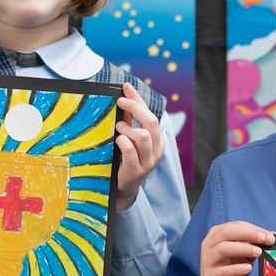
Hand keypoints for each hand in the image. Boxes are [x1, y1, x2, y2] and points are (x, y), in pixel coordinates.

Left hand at [114, 82, 164, 211]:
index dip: (138, 99)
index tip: (126, 86)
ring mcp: (149, 161)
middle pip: (150, 121)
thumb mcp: (129, 140)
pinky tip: (117, 141)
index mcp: (157, 139)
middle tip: (119, 102)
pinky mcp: (137, 170)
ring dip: (127, 128)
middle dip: (134, 107)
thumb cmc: (124, 161)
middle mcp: (157, 149)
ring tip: (118, 128)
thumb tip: (122, 100)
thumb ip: (129, 122)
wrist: (123, 189)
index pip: (150, 113)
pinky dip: (122, 141)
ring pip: (142, 135)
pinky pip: (130, 150)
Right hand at [194, 221, 275, 275]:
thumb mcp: (241, 254)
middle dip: (248, 234)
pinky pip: (222, 271)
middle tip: (264, 240)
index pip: (235, 226)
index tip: (269, 235)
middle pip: (226, 232)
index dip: (253, 229)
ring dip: (243, 249)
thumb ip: (253, 244)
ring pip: (222, 249)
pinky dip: (236, 269)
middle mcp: (209, 245)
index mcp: (216, 235)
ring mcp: (208, 261)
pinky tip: (248, 268)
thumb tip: (271, 236)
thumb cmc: (228, 268)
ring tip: (258, 252)